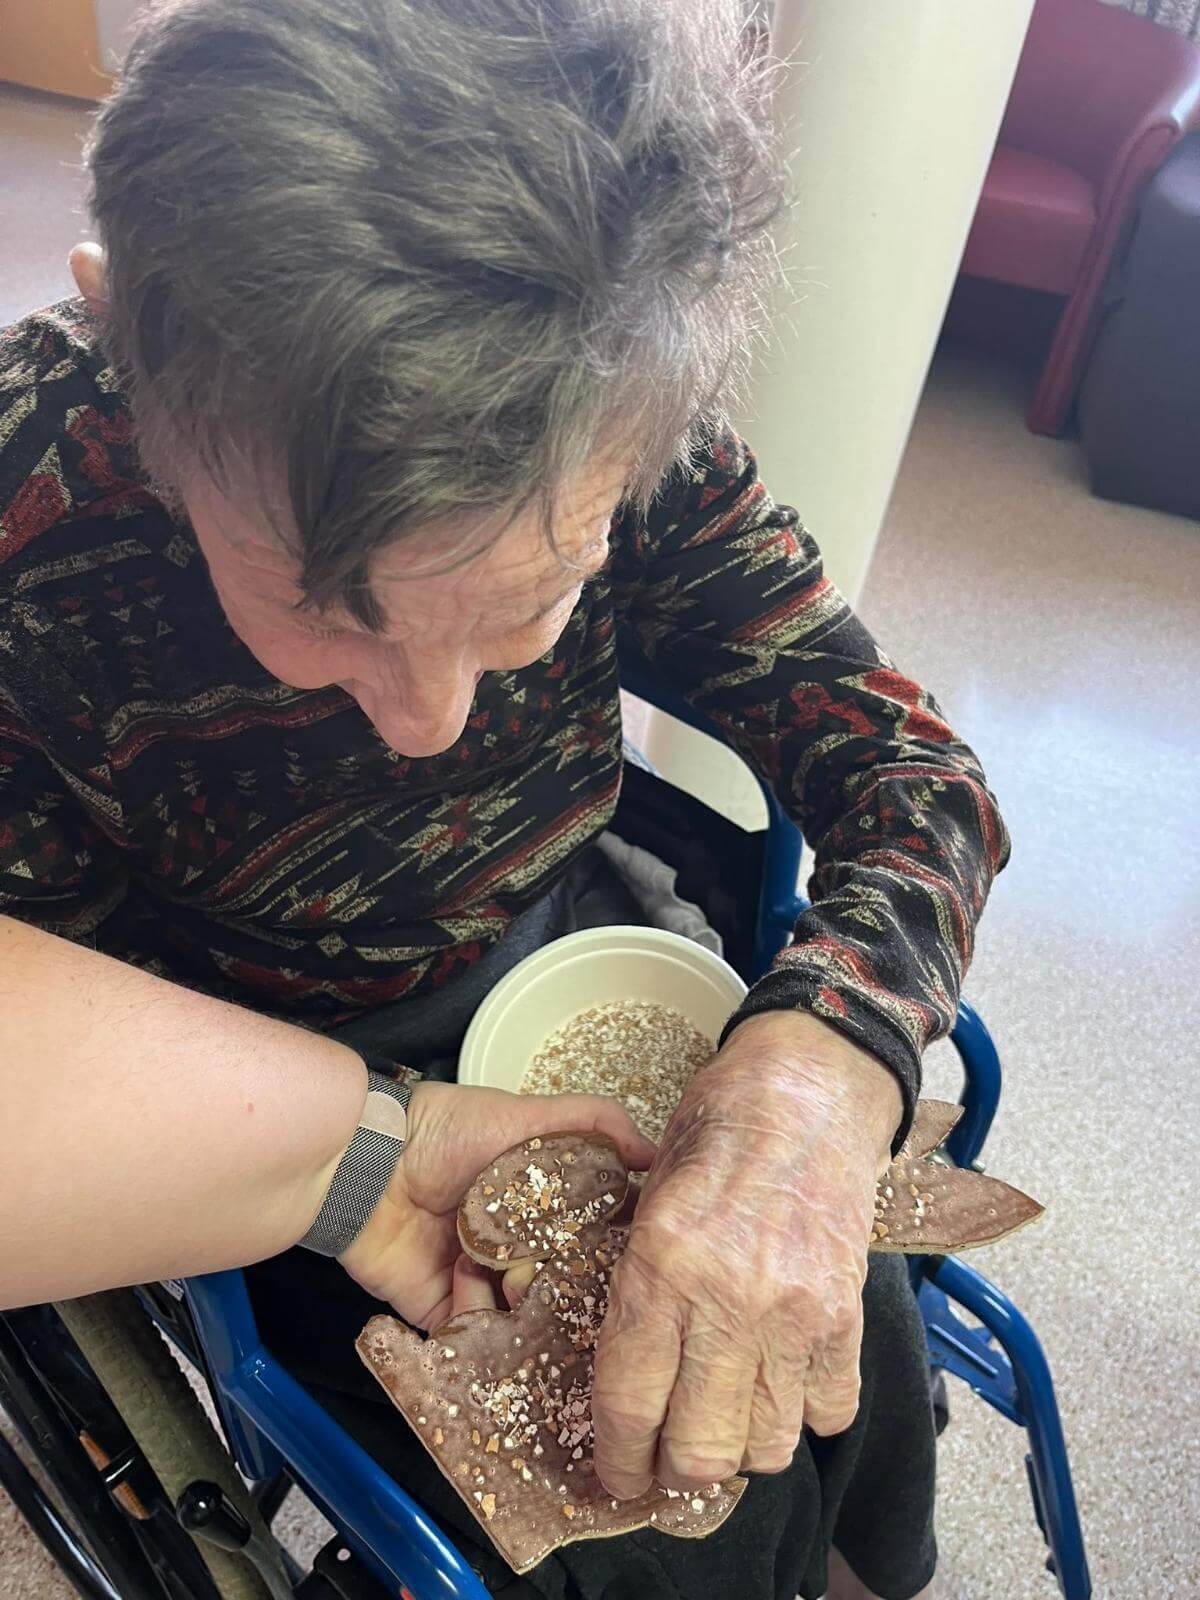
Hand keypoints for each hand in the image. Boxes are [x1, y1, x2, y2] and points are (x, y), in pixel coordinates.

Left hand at [337, 1081, 654, 1328]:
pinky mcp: (443, 1309)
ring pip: (523, 1317)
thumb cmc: (447, 1132)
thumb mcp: (528, 1115)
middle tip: (603, 1307)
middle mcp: (513, 1246)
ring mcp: (479, 1281)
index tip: (644, 1266)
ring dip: (536, 1318)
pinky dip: (486, 1329)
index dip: (616, 1251)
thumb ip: (594, 1123)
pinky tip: (494, 1308)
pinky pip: (475, 1336)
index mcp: (538, 1203)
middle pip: (561, 1284)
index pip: (591, 1235)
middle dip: (579, 1297)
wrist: (369, 1165)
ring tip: (549, 1312)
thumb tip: (655, 1150)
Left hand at [590, 1010, 901, 1497]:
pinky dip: (805, 1412)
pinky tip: (783, 1382)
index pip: (630, 1400)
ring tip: (726, 1422)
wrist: (808, 1087)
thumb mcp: (648, 1193)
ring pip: (768, 1445)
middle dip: (676, 1473)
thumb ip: (637, 1283)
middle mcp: (728, 1297)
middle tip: (667, 1463)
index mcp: (661, 1261)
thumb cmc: (719, 1128)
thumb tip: (624, 1373)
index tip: (619, 1475)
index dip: (620, 1458)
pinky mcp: (847, 1314)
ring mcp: (796, 1311)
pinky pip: (828, 1410)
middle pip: (701, 1449)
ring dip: (742, 1448)